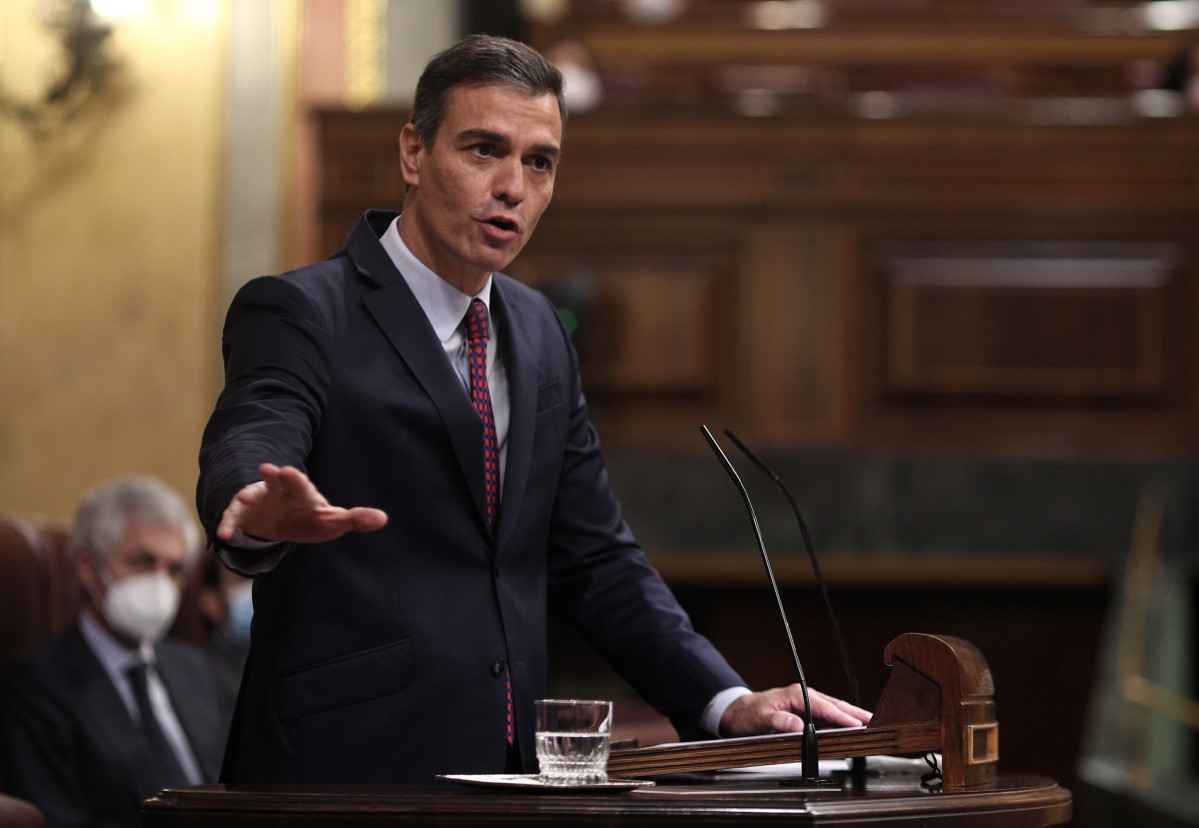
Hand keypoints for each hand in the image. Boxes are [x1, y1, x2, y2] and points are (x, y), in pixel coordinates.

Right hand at [216, 463, 387, 544]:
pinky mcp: (243, 515)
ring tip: (243, 498)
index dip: (295, 479)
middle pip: (277, 482)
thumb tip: (383, 518)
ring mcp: (259, 501)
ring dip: (246, 496)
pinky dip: (228, 525)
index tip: (288, 472)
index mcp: (302, 493)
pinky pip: (234, 518)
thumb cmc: (310, 518)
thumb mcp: (331, 521)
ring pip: (251, 495)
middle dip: (274, 477)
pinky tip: (223, 536)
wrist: (280, 521)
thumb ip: (354, 519)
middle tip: (269, 469)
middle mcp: (279, 492)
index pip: (301, 485)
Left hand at [720, 685, 871, 737]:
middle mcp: (803, 696)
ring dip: (850, 716)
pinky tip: (850, 727)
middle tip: (872, 721)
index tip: (856, 724)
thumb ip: (780, 722)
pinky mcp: (806, 712)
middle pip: (834, 705)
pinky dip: (840, 720)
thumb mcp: (761, 718)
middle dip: (854, 713)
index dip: (841, 717)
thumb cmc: (749, 713)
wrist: (740, 712)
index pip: (823, 707)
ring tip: (868, 724)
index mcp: (795, 695)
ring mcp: (806, 704)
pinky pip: (826, 716)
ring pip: (833, 709)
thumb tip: (799, 726)